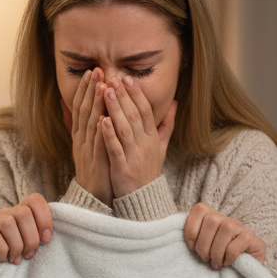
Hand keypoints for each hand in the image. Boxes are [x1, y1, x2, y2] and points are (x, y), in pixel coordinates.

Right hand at [0, 193, 53, 263]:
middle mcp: (5, 213)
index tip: (46, 239)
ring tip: (16, 259)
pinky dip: (3, 250)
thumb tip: (45, 238)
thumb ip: (37, 237)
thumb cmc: (10, 254)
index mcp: (19, 213)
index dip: (45, 218)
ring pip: (8, 223)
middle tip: (28, 254)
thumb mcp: (27, 244)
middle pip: (23, 213)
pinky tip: (4, 259)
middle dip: (31, 238)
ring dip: (17, 246)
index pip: (35, 200)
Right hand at [66, 68, 112, 206]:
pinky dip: (100, 130)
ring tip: (102, 86)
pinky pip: (98, 144)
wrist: (93, 196)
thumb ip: (79, 125)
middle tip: (95, 70)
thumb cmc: (94, 168)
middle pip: (83, 111)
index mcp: (80, 135)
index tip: (91, 72)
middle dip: (89, 90)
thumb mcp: (84, 144)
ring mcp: (87, 150)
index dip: (85, 89)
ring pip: (90, 124)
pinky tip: (104, 117)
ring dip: (95, 104)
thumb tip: (67, 105)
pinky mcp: (95, 162)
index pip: (80, 107)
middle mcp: (81, 140)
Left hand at [100, 75, 175, 198]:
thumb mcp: (161, 147)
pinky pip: (115, 148)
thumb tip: (175, 103)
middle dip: (124, 96)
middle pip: (135, 116)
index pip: (145, 111)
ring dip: (115, 109)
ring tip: (106, 92)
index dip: (136, 94)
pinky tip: (101, 121)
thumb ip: (166, 125)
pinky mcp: (122, 167)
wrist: (142, 199)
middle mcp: (145, 144)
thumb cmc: (148, 170)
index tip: (127, 78)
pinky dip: (109, 134)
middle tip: (113, 78)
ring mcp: (134, 156)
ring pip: (125, 128)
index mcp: (152, 138)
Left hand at [183, 203, 265, 268]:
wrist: (244, 275)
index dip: (191, 229)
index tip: (191, 247)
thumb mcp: (202, 249)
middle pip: (211, 221)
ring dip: (216, 251)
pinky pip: (237, 244)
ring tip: (215, 264)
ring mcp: (243, 229)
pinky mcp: (255, 241)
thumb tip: (173, 238)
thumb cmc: (217, 261)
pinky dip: (228, 257)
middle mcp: (229, 220)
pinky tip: (227, 264)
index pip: (200, 210)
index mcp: (213, 219)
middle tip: (205, 259)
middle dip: (203, 244)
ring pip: (225, 229)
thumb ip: (192, 239)